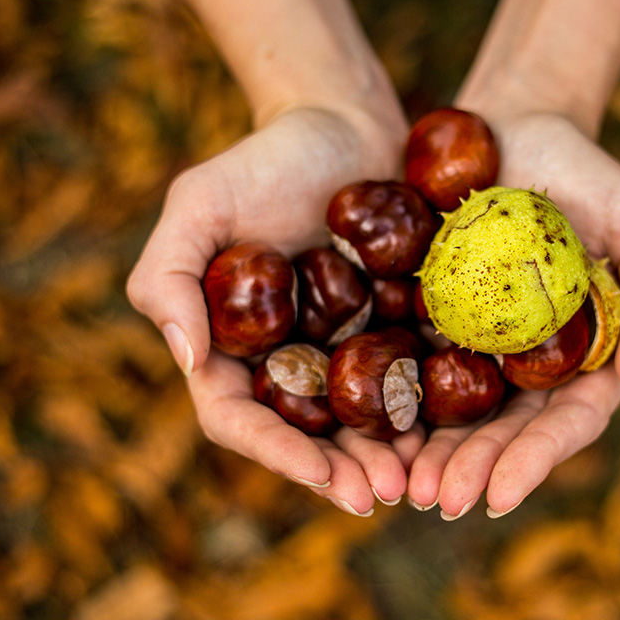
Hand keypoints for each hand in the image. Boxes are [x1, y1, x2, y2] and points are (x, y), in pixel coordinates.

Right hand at [127, 106, 424, 514]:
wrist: (344, 124)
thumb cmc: (265, 157)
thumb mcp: (200, 201)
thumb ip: (168, 276)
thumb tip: (188, 361)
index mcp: (231, 346)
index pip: (238, 417)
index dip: (276, 453)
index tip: (320, 475)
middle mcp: (284, 359)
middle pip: (304, 435)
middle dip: (340, 471)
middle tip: (383, 495)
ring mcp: (340, 350)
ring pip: (358, 422)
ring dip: (385, 457)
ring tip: (420, 480)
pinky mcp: (391, 331)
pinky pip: (407, 382)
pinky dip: (424, 415)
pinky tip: (452, 433)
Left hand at [407, 112, 619, 518]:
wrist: (514, 127)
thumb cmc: (587, 171)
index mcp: (584, 354)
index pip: (566, 421)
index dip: (535, 461)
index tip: (499, 498)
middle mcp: (530, 362)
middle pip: (505, 431)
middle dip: (475, 470)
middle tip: (437, 500)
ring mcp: (478, 345)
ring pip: (457, 413)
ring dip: (432, 454)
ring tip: (402, 486)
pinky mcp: (431, 320)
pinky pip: (411, 367)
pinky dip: (396, 404)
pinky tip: (371, 430)